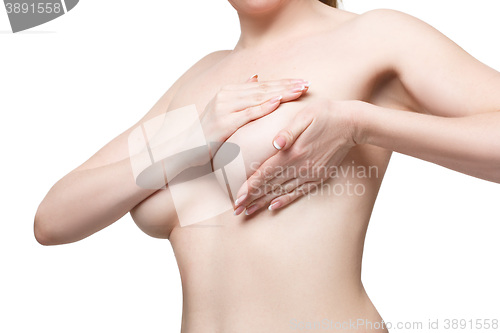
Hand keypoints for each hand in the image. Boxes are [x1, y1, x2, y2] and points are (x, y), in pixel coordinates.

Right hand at [200, 75, 309, 156]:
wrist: (187, 148)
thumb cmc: (210, 132)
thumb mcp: (225, 110)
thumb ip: (241, 94)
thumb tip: (256, 76)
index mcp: (229, 91)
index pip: (262, 85)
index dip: (283, 82)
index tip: (302, 82)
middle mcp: (226, 95)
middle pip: (263, 89)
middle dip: (286, 86)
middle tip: (307, 84)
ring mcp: (224, 108)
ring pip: (258, 98)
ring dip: (281, 93)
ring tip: (298, 90)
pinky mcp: (223, 122)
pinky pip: (248, 113)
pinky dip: (264, 106)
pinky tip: (278, 101)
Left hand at [234, 99, 359, 214]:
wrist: (352, 124)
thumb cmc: (326, 114)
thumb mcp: (305, 116)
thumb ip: (288, 131)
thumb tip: (275, 143)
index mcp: (292, 152)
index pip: (265, 173)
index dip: (249, 187)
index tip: (236, 198)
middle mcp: (300, 167)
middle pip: (270, 186)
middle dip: (251, 199)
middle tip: (235, 210)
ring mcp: (310, 173)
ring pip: (282, 192)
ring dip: (264, 202)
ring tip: (249, 211)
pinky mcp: (318, 176)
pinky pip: (298, 192)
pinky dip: (284, 200)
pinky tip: (273, 206)